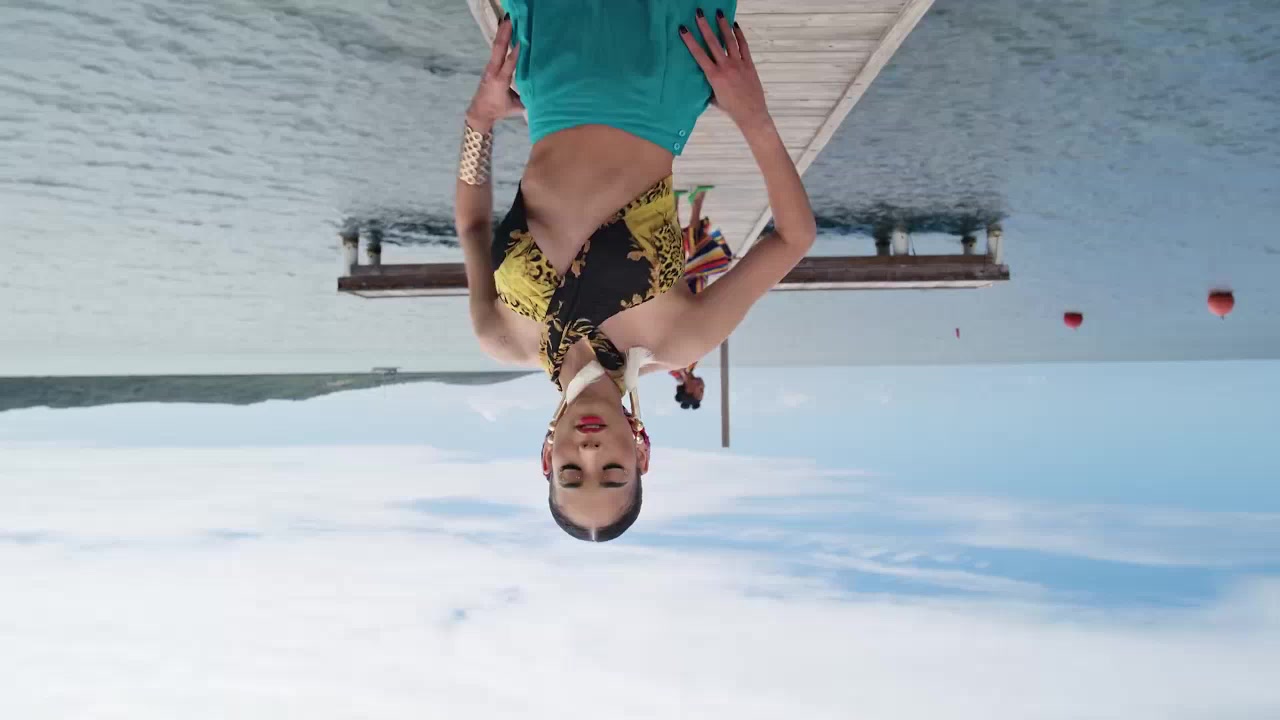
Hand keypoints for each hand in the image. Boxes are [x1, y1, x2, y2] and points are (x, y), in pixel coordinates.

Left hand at [466, 15, 523, 130]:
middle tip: (511, 21)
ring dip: (501, 33)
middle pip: (499, 50)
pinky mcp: (489, 66)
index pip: (509, 64)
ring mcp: (490, 67)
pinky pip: (495, 50)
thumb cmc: (499, 110)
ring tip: (507, 21)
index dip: (515, 53)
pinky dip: (500, 39)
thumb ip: (528, 98)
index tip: (521, 41)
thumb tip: (543, 91)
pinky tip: (504, 31)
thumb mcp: (516, 107)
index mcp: (501, 81)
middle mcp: (494, 71)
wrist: (480, 111)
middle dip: (505, 35)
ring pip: (496, 47)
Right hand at [680, 12, 770, 131]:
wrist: (751, 113)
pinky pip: (744, 46)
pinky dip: (739, 35)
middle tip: (699, 13)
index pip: (699, 54)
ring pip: (729, 40)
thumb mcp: (714, 98)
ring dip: (723, 26)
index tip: (683, 29)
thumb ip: (709, 85)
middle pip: (713, 42)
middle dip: (704, 26)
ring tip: (719, 13)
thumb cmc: (730, 109)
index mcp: (714, 76)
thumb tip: (704, 78)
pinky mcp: (749, 64)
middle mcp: (725, 67)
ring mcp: (738, 64)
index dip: (690, 41)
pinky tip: (735, 25)